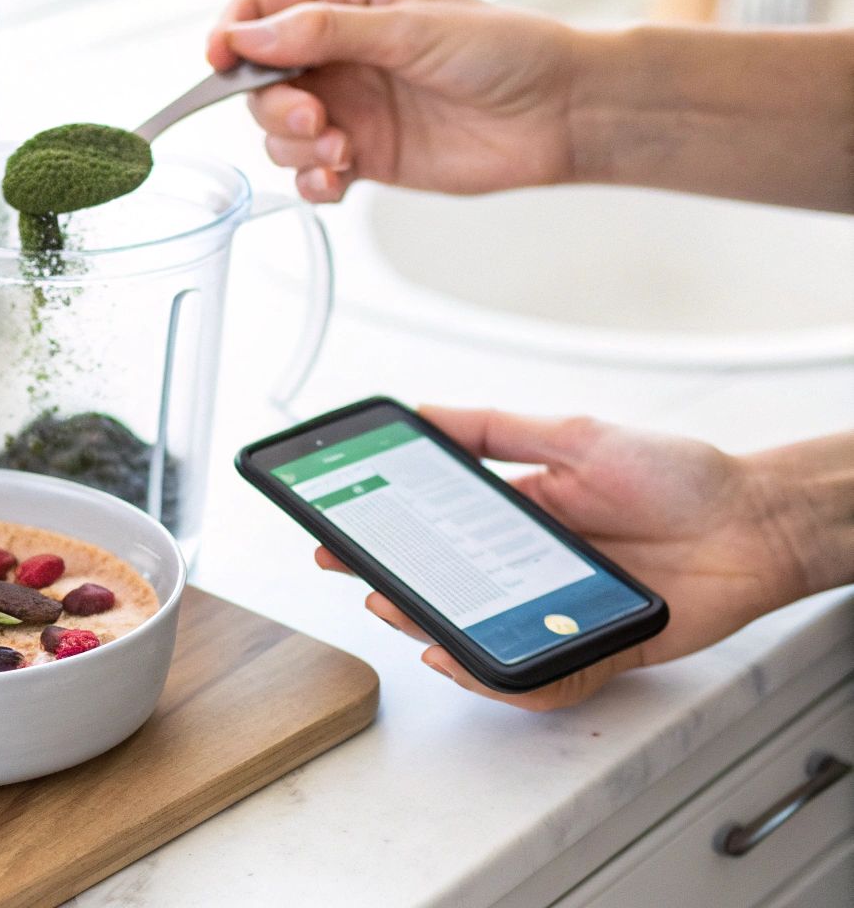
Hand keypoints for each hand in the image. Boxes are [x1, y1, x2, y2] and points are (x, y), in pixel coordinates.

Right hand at [206, 0, 581, 202]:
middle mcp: (336, 52)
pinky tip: (340, 181)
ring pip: (276, 132)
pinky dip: (312, 182)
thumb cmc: (502, 51)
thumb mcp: (409, 29)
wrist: (558, 114)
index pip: (259, 10)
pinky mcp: (362, 156)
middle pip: (257, 80)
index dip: (230, 36)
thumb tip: (249, 37)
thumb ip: (325, 32)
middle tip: (319, 118)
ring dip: (297, 147)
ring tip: (345, 151)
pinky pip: (308, 174)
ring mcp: (346, 106)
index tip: (220, 60)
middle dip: (275, 105)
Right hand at [316, 406, 813, 710]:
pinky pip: (541, 679)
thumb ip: (495, 429)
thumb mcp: (574, 435)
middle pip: (446, 592)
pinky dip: (508, 681)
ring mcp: (558, 613)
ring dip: (438, 636)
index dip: (381, 537)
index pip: (433, 532)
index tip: (335, 532)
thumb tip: (422, 412)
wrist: (758, 521)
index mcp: (518, 517)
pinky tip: (475, 662)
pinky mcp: (595, 651)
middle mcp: (530, 569)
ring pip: (482, 639)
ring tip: (411, 620)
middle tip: (363, 581)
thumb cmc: (679, 475)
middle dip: (395, 591)